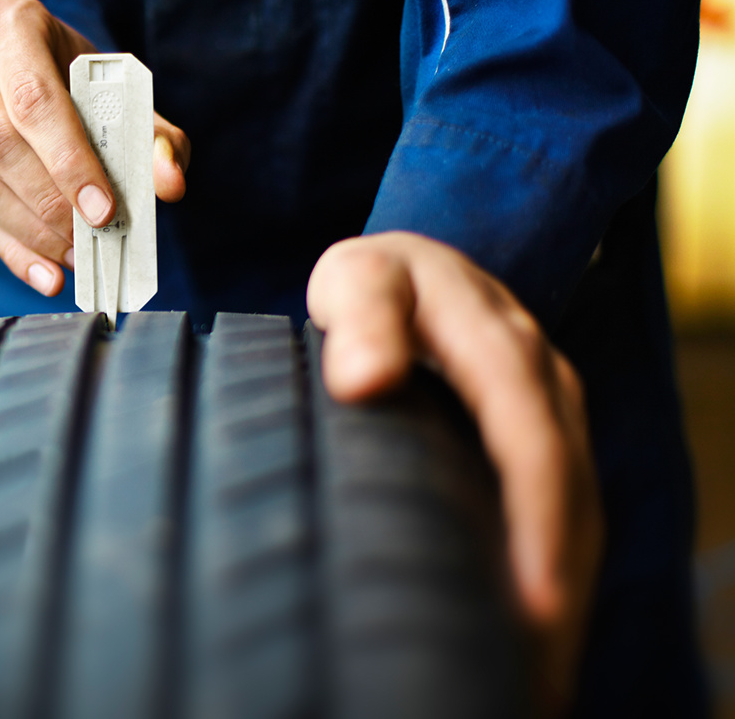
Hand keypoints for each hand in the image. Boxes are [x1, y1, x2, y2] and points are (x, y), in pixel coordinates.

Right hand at [0, 0, 190, 295]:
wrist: (15, 62)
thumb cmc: (69, 76)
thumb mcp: (118, 90)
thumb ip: (153, 134)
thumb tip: (169, 183)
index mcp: (6, 21)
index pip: (33, 100)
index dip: (69, 161)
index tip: (103, 210)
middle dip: (50, 203)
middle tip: (90, 239)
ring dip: (28, 231)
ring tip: (72, 257)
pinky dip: (6, 246)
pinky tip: (42, 270)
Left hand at [307, 232, 602, 713]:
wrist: (412, 264)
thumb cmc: (374, 278)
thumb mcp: (358, 279)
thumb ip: (363, 320)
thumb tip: (365, 379)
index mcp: (500, 344)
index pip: (531, 441)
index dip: (539, 523)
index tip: (533, 604)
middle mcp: (543, 380)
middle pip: (570, 491)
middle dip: (561, 584)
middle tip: (536, 675)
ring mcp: (551, 409)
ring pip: (579, 508)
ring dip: (565, 589)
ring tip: (535, 674)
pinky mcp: (543, 435)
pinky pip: (564, 506)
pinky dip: (554, 567)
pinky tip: (529, 629)